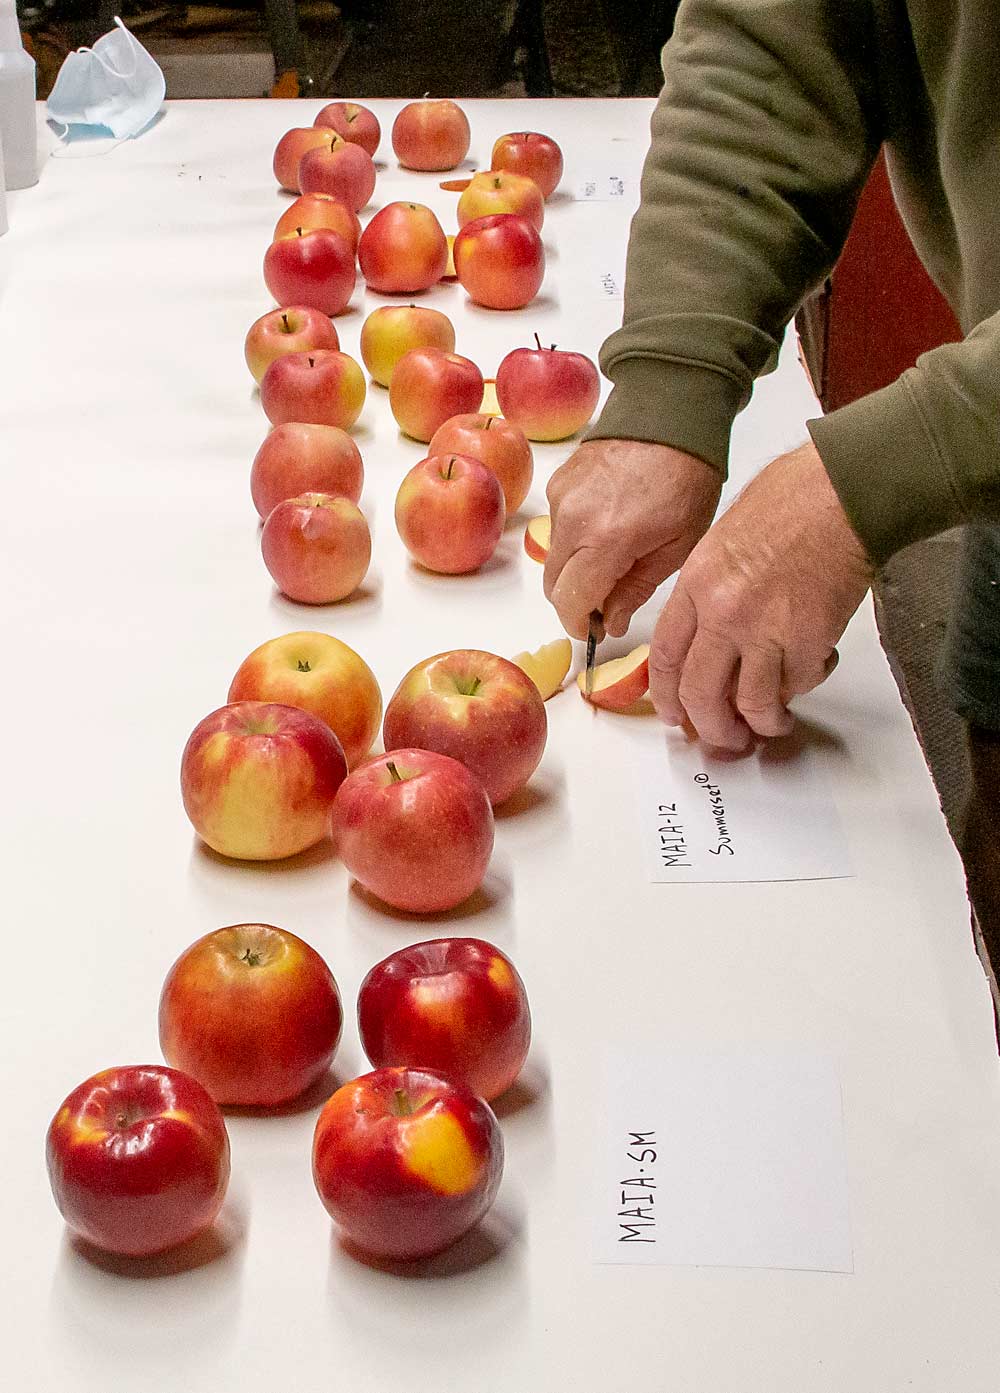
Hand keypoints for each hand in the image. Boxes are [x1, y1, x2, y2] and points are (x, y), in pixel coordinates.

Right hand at [543, 439, 721, 639]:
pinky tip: (608, 524)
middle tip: (608, 600)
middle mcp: (572, 520)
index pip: (569, 602)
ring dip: (576, 570)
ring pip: (554, 557)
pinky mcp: (557, 482)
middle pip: (553, 585)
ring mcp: (560, 499)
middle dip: (575, 601)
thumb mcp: (678, 545)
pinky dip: (576, 538)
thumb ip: (637, 590)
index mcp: (606, 540)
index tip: (595, 630)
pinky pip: (557, 526)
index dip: (580, 625)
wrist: (672, 414)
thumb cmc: (687, 479)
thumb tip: (610, 622)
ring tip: (615, 557)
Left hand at [650, 441, 871, 750]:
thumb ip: (708, 592)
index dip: (668, 694)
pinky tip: (805, 678)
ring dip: (760, 724)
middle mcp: (723, 613)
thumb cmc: (791, 501)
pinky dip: (799, 690)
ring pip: (751, 704)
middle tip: (721, 736)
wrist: (841, 492)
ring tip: (770, 725)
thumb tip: (706, 637)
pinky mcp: (809, 641)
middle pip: (701, 693)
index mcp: (696, 585)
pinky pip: (796, 686)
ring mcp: (766, 630)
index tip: (675, 712)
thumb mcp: (721, 541)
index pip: (666, 656)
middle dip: (710, 726)